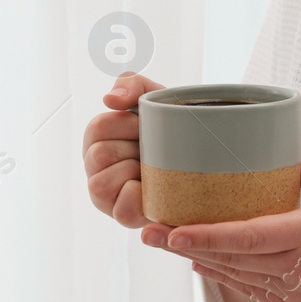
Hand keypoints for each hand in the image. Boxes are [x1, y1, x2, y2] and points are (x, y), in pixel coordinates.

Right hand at [82, 71, 163, 228]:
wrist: (204, 154)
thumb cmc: (173, 127)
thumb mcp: (156, 98)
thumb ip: (132, 84)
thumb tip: (109, 99)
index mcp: (99, 138)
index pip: (98, 127)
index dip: (127, 125)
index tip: (147, 126)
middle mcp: (95, 167)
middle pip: (99, 155)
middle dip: (134, 150)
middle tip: (154, 149)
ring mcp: (106, 195)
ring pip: (101, 184)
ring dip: (134, 173)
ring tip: (154, 169)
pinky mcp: (124, 217)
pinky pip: (122, 211)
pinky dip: (138, 199)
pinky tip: (154, 190)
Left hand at [140, 157, 300, 301]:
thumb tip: (289, 157)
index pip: (244, 235)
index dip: (204, 233)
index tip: (173, 227)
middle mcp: (296, 265)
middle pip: (229, 257)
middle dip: (186, 244)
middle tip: (151, 232)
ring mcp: (296, 290)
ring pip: (236, 276)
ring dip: (200, 260)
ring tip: (167, 246)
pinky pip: (254, 291)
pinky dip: (226, 278)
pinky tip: (207, 267)